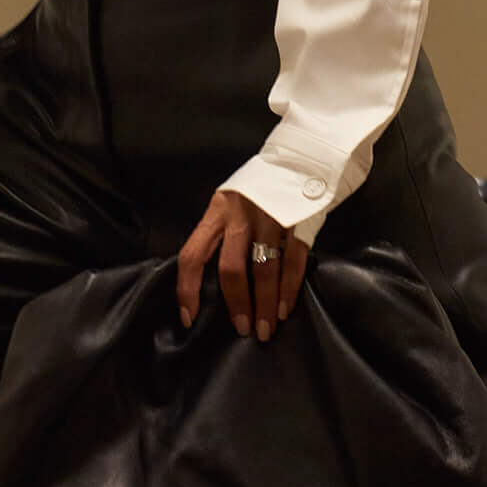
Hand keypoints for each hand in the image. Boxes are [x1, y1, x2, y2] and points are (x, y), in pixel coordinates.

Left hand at [176, 187, 309, 342]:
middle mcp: (240, 214)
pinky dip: (288, 289)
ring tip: (266, 327)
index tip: (190, 317)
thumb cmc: (258, 189)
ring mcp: (270, 218)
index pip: (192, 254)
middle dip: (237, 303)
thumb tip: (208, 280)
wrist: (299, 159)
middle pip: (231, 267)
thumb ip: (220, 233)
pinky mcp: (298, 222)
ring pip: (264, 269)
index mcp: (217, 211)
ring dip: (264, 303)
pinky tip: (284, 308)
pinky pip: (292, 262)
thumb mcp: (229, 203)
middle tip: (243, 328)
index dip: (187, 289)